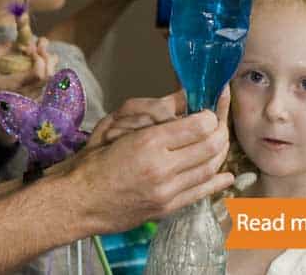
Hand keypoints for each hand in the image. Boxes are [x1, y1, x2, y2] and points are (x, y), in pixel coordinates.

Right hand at [0, 39, 56, 154]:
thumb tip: (15, 41)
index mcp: (15, 85)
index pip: (38, 73)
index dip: (40, 59)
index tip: (31, 50)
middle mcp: (28, 93)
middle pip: (49, 75)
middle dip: (48, 57)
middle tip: (40, 46)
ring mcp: (34, 97)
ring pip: (52, 78)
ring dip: (49, 62)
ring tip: (39, 53)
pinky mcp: (36, 98)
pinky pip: (48, 82)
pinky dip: (47, 70)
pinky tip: (38, 63)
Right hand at [63, 97, 232, 232]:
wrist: (79, 200)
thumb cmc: (94, 159)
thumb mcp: (116, 124)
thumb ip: (152, 110)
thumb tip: (182, 98)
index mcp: (149, 142)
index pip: (198, 125)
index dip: (210, 114)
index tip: (209, 109)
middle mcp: (162, 167)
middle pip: (210, 146)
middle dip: (221, 130)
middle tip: (220, 122)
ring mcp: (167, 191)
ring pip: (209, 168)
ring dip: (220, 152)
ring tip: (221, 140)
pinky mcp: (167, 208)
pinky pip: (200, 193)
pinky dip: (217, 182)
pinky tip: (226, 174)